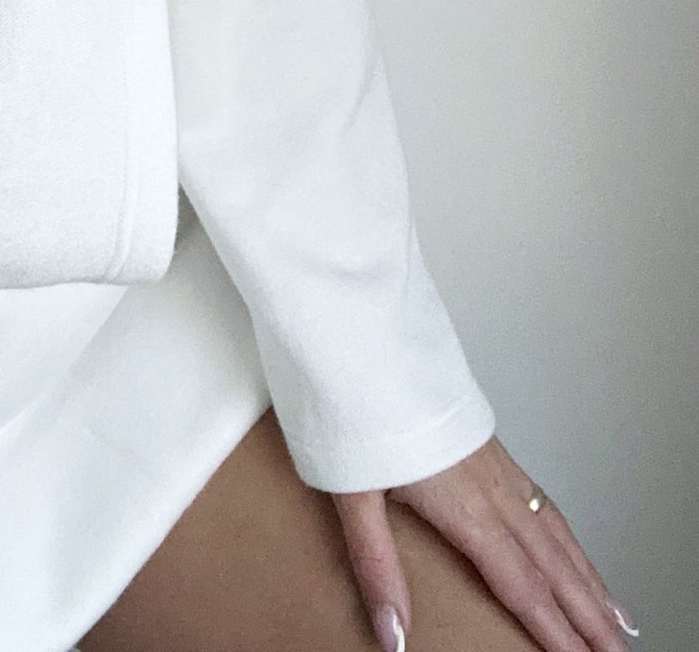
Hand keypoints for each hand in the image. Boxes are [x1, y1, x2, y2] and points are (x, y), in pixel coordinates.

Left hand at [332, 433, 640, 650]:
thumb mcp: (352, 497)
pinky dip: (571, 538)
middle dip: (590, 617)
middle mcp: (492, 490)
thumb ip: (376, 568)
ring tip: (616, 619)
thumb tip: (393, 635)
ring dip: (590, 581)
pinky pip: (546, 503)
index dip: (554, 631)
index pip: (521, 586)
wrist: (366, 344)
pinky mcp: (491, 450)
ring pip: (558, 535)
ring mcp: (496, 468)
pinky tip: (576, 551)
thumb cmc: (355, 412)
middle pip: (554, 567)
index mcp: (465, 509)